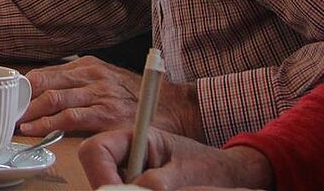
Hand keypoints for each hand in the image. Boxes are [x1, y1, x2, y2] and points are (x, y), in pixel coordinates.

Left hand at [19, 56, 201, 137]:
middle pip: (45, 83)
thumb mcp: (108, 78)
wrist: (176, 106)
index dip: (23, 87)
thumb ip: (82, 83)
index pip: (46, 73)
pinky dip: (47, 124)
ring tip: (12, 121)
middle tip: (4, 109)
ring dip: (29, 111)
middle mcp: (91, 76)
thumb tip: (49, 92)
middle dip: (21, 98)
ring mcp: (99, 95)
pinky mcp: (107, 115)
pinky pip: (70, 118)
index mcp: (89, 66)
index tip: (8, 97)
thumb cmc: (138, 96)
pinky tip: (33, 129)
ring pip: (53, 98)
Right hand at [79, 126, 273, 189]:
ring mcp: (129, 169)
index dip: (99, 173)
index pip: (96, 149)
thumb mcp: (183, 176)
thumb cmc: (209, 168)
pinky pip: (121, 189)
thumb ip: (154, 182)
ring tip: (152, 190)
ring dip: (121, 190)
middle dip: (107, 186)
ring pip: (106, 183)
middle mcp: (127, 152)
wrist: (228, 175)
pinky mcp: (134, 183)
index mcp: (136, 137)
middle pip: (94, 167)